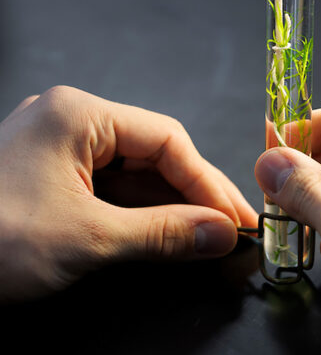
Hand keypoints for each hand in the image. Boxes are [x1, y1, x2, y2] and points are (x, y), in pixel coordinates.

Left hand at [0, 86, 255, 301]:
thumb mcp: (86, 238)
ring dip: (170, 208)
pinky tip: (166, 236)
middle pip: (154, 155)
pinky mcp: (52, 181)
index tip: (234, 218)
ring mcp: (60, 152)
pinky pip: (112, 192)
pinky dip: (141, 216)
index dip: (208, 182)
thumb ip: (163, 234)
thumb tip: (220, 234)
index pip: (167, 141)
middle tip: (227, 231)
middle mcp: (71, 124)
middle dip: (192, 196)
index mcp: (78, 115)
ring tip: (205, 239)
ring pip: (135, 176)